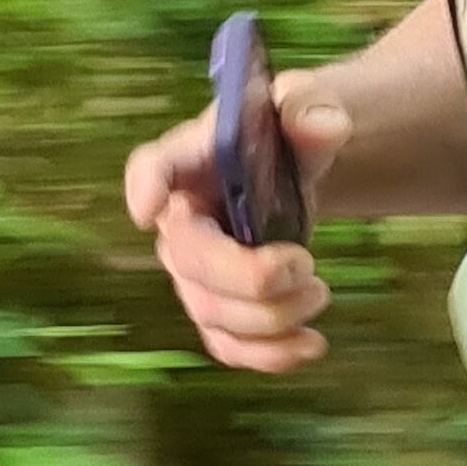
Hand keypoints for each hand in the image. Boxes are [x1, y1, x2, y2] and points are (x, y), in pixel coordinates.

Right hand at [119, 70, 355, 374]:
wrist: (291, 179)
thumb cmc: (283, 138)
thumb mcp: (303, 109)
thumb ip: (311, 110)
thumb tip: (322, 124)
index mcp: (187, 161)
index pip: (151, 168)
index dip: (145, 188)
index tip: (149, 207)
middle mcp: (177, 221)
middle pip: (188, 261)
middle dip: (249, 278)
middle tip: (305, 264)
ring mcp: (192, 272)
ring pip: (211, 313)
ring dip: (271, 316)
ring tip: (319, 291)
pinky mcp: (217, 310)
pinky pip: (227, 346)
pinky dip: (269, 356)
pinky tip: (312, 345)